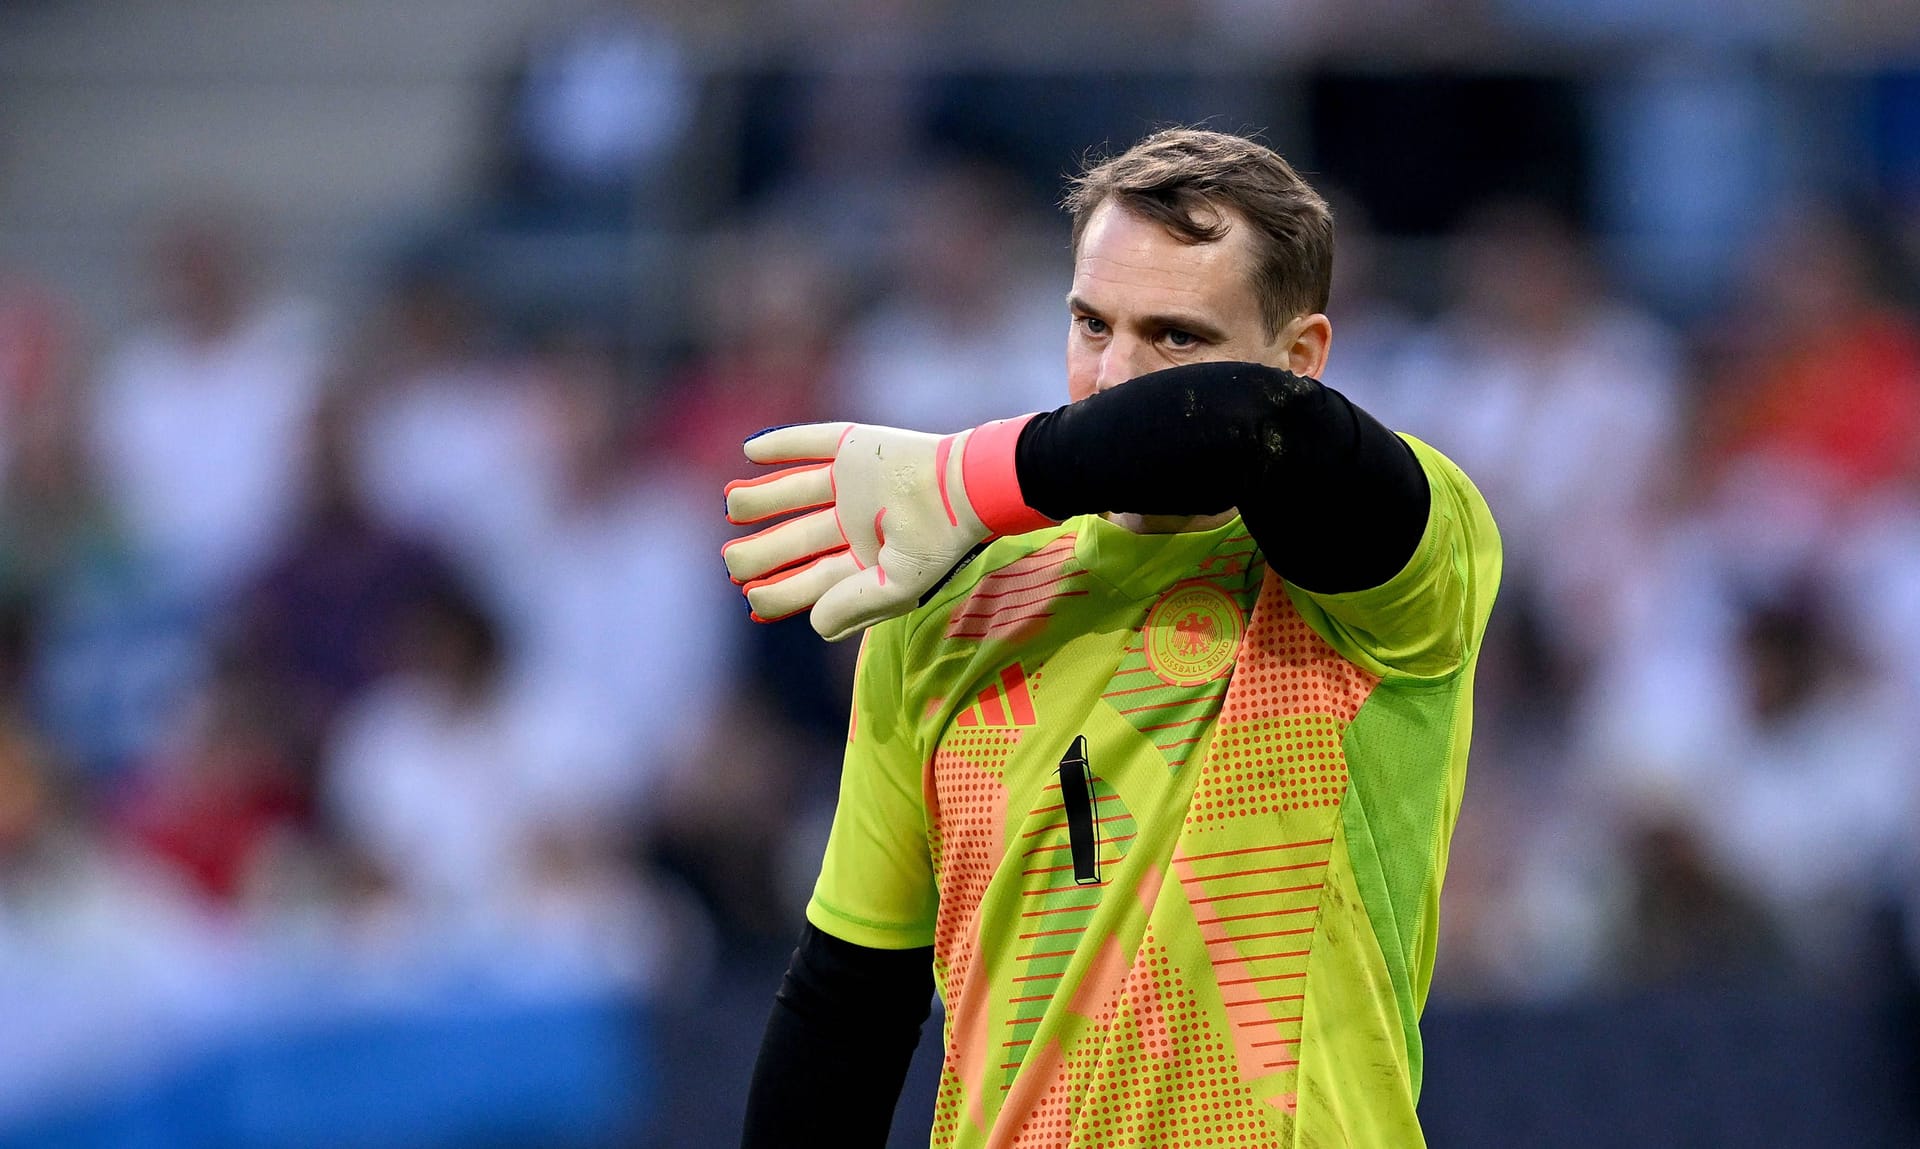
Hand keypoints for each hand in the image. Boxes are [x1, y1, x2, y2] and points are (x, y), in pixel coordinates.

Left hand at [722, 416, 1050, 641]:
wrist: (969, 485)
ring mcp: (853, 484)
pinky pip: (811, 443)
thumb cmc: (940, 541)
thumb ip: (856, 607)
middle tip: (732, 561)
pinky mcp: (857, 447)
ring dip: (761, 498)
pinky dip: (780, 445)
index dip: (780, 591)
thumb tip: (814, 627)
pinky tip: (749, 451)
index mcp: (866, 559)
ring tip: (732, 504)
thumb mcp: (901, 586)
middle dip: (762, 552)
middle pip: (797, 538)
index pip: (814, 579)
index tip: (752, 598)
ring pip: (795, 491)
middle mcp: (854, 522)